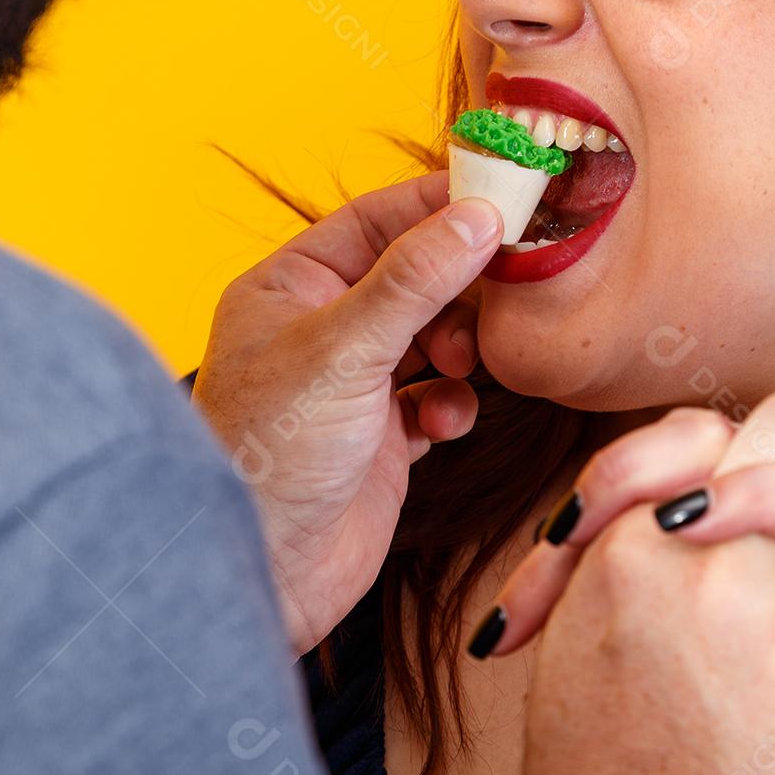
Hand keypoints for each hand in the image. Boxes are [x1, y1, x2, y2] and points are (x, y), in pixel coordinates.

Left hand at [192, 171, 501, 653]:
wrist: (265, 576)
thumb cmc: (272, 455)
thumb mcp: (344, 350)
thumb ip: (414, 280)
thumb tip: (478, 216)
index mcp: (289, 288)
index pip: (374, 220)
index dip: (437, 207)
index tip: (504, 199)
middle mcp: (319, 328)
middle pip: (413, 275)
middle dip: (459, 284)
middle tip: (508, 284)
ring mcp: (352, 383)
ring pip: (433, 335)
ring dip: (462, 344)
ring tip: (467, 363)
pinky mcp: (381, 437)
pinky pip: (439, 396)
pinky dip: (455, 402)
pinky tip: (449, 420)